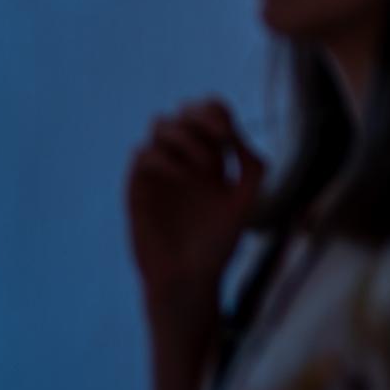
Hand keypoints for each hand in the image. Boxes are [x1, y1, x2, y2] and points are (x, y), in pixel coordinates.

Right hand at [126, 98, 264, 306]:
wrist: (189, 278)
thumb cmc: (219, 243)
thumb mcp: (246, 203)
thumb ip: (251, 167)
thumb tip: (238, 136)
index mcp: (212, 157)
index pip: (209, 113)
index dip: (217, 111)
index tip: (229, 134)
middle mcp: (184, 158)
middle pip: (184, 111)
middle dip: (202, 115)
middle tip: (222, 136)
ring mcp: (160, 170)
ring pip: (160, 124)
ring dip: (186, 135)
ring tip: (207, 167)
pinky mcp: (139, 186)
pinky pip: (141, 152)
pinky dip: (165, 156)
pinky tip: (185, 177)